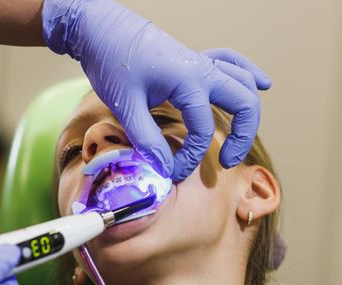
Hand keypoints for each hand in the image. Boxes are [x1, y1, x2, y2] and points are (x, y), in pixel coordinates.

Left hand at [42, 0, 270, 180]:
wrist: (103, 31)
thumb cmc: (113, 62)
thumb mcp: (126, 105)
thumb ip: (146, 138)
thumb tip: (164, 167)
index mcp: (188, 81)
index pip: (202, 130)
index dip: (190, 157)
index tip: (174, 171)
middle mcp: (203, 69)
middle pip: (245, 103)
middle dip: (242, 136)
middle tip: (226, 161)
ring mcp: (201, 62)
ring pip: (244, 83)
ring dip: (248, 111)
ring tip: (239, 139)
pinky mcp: (194, 59)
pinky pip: (232, 63)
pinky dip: (248, 74)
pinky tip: (262, 83)